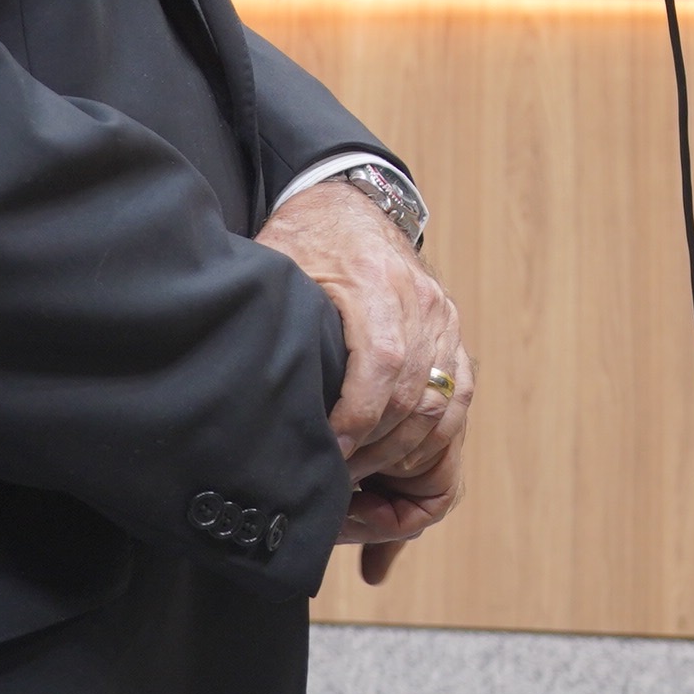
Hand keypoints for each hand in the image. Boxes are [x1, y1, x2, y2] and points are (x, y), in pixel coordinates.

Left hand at [254, 177, 472, 583]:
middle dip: (376, 457)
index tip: (325, 458)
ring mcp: (446, 321)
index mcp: (377, 282)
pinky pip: (457, 404)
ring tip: (356, 494)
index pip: (383, 362)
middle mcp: (424, 304)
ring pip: (443, 410)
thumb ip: (270, 326)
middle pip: (417, 398)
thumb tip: (235, 388)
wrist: (351, 200)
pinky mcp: (453, 336)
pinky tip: (398, 484)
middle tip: (330, 493)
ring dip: (403, 461)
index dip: (358, 420)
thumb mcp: (274, 267)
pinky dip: (432, 449)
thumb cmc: (303, 237)